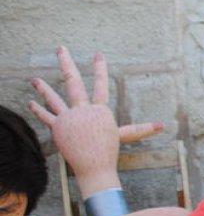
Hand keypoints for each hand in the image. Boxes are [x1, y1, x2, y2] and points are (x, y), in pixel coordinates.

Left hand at [28, 47, 162, 194]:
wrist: (95, 167)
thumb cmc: (110, 151)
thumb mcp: (123, 135)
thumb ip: (140, 128)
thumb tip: (163, 126)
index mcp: (100, 110)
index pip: (102, 85)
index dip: (100, 69)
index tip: (98, 55)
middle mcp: (83, 110)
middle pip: (73, 82)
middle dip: (66, 63)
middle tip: (60, 49)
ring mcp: (69, 118)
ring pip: (53, 98)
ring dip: (42, 87)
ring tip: (34, 79)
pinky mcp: (58, 128)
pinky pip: (46, 116)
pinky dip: (36, 109)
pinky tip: (29, 102)